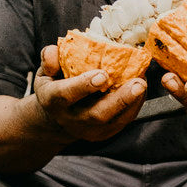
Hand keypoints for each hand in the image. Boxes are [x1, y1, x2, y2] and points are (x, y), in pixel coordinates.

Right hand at [32, 45, 147, 141]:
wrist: (56, 120)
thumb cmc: (54, 87)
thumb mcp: (44, 72)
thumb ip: (49, 59)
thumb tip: (55, 52)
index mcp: (53, 101)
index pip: (66, 94)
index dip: (84, 85)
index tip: (102, 74)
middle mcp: (71, 119)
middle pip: (97, 115)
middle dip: (119, 100)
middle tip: (137, 83)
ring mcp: (89, 130)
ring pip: (114, 121)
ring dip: (132, 103)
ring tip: (143, 84)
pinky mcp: (104, 133)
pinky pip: (123, 121)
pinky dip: (135, 105)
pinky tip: (142, 89)